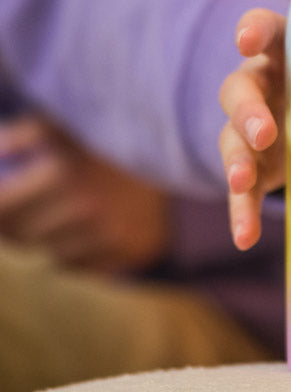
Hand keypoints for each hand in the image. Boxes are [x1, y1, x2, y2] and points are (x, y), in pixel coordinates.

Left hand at [0, 115, 169, 273]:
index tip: (2, 206)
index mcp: (62, 173)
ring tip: (64, 215)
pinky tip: (90, 230)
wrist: (174, 144)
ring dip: (50, 240)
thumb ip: (18, 137)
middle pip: (22, 237)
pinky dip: (79, 254)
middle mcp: (87, 208)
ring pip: (52, 256)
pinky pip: (86, 267)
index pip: (3, 208)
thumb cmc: (103, 135)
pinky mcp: (134, 250)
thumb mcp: (59, 124)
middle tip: (23, 214)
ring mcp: (113, 234)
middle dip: (15, 226)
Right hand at [219, 8, 290, 250]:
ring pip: (229, 137)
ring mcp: (251, 127)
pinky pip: (238, 188)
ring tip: (244, 180)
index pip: (267, 31)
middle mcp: (262, 85)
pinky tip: (245, 235)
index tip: (248, 37)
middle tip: (264, 130)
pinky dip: (239, 211)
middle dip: (246, 109)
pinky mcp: (252, 165)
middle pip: (239, 88)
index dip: (254, 29)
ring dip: (234, 159)